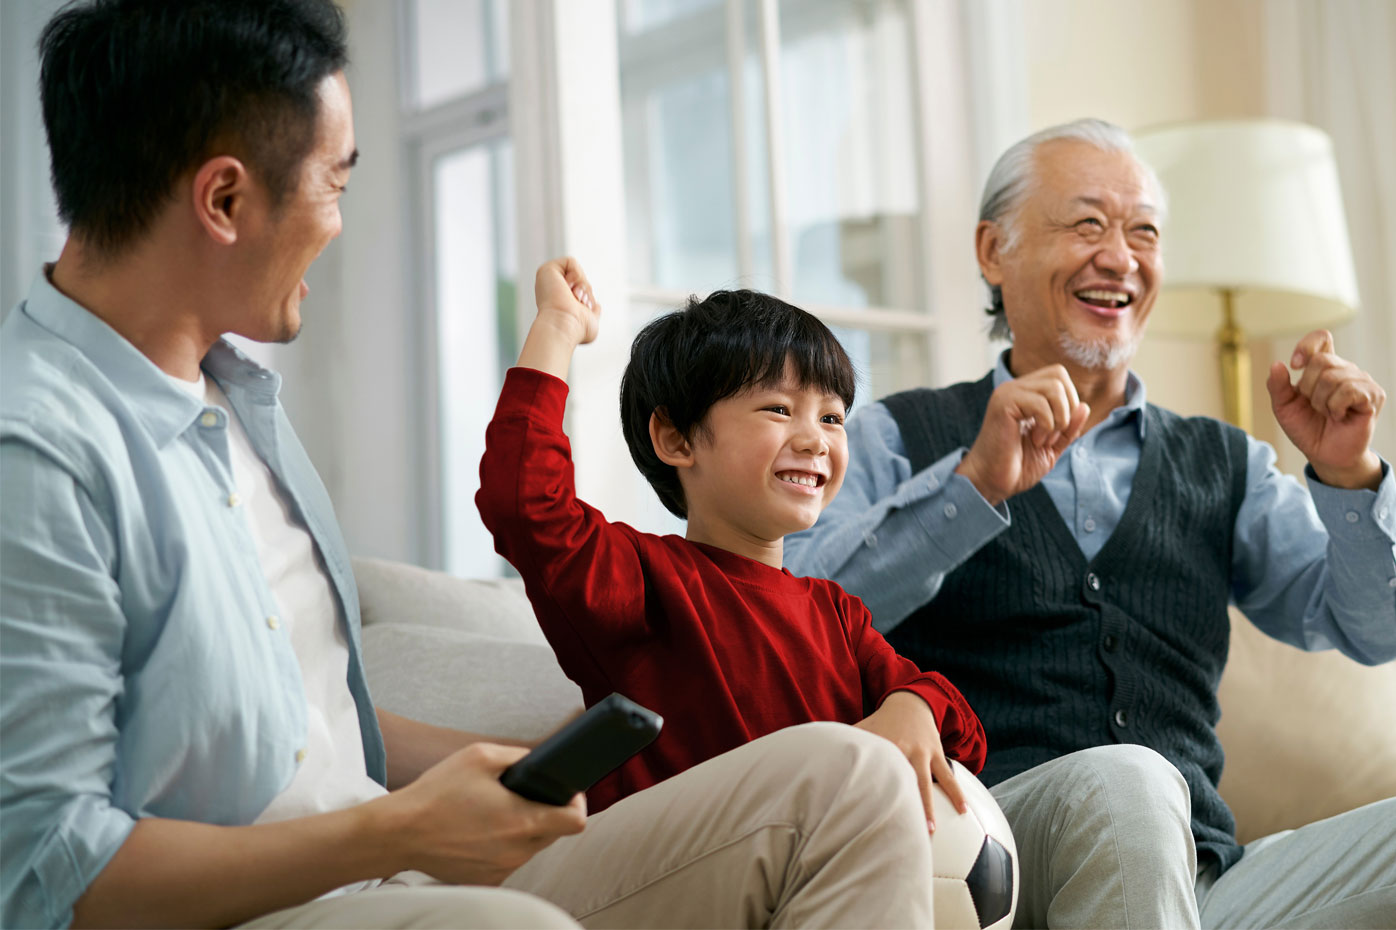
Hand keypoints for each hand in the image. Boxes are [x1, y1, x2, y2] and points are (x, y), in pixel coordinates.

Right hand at [388, 741, 585, 884]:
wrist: (398, 833)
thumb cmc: (437, 793)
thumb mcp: (480, 756)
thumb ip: (518, 757)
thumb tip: (537, 762)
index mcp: (522, 820)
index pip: (575, 821)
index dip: (576, 803)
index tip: (565, 792)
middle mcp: (517, 851)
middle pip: (554, 833)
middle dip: (547, 812)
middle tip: (524, 794)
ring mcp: (501, 869)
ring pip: (530, 847)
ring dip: (523, 829)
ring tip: (496, 811)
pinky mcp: (486, 880)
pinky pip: (508, 860)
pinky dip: (503, 845)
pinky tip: (480, 830)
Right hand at [534, 257, 600, 346]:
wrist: (564, 325)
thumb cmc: (576, 330)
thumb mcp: (590, 322)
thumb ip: (593, 313)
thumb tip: (596, 307)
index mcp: (559, 302)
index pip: (580, 290)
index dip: (586, 296)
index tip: (582, 307)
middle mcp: (551, 290)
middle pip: (581, 280)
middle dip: (585, 291)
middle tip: (579, 301)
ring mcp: (548, 280)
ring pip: (577, 271)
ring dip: (582, 285)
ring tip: (573, 297)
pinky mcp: (546, 269)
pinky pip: (571, 262)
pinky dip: (576, 274)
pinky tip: (568, 287)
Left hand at [855, 691, 966, 831]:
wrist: (910, 703)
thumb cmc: (880, 722)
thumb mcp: (860, 729)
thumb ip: (842, 745)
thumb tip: (813, 755)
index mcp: (879, 746)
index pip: (872, 771)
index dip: (867, 792)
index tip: (861, 818)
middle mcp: (900, 749)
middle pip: (900, 781)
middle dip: (901, 806)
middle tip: (898, 831)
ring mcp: (921, 752)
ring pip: (926, 783)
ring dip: (929, 806)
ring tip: (930, 830)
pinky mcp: (937, 753)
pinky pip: (948, 776)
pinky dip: (956, 793)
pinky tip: (963, 810)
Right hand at [956, 365, 1090, 505]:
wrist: (992, 482)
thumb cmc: (1018, 466)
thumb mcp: (1053, 445)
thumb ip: (1069, 427)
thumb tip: (1085, 406)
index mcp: (1026, 394)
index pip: (1059, 376)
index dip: (1070, 402)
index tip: (1057, 431)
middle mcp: (1015, 388)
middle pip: (1059, 375)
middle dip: (1067, 408)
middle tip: (1052, 435)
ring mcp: (1007, 393)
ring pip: (1054, 387)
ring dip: (1058, 418)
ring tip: (1042, 439)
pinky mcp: (1003, 403)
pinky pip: (1041, 403)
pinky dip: (1047, 425)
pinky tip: (1034, 440)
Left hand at [1267, 330, 1383, 489]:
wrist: (1324, 454)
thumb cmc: (1307, 428)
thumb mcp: (1283, 407)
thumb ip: (1277, 386)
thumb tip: (1277, 365)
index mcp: (1324, 368)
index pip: (1321, 338)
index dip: (1306, 347)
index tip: (1295, 365)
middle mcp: (1345, 370)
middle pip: (1321, 360)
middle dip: (1308, 387)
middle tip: (1314, 405)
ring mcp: (1362, 381)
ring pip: (1332, 377)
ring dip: (1321, 401)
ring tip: (1327, 413)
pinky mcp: (1373, 396)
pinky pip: (1348, 390)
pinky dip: (1335, 406)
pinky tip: (1339, 416)